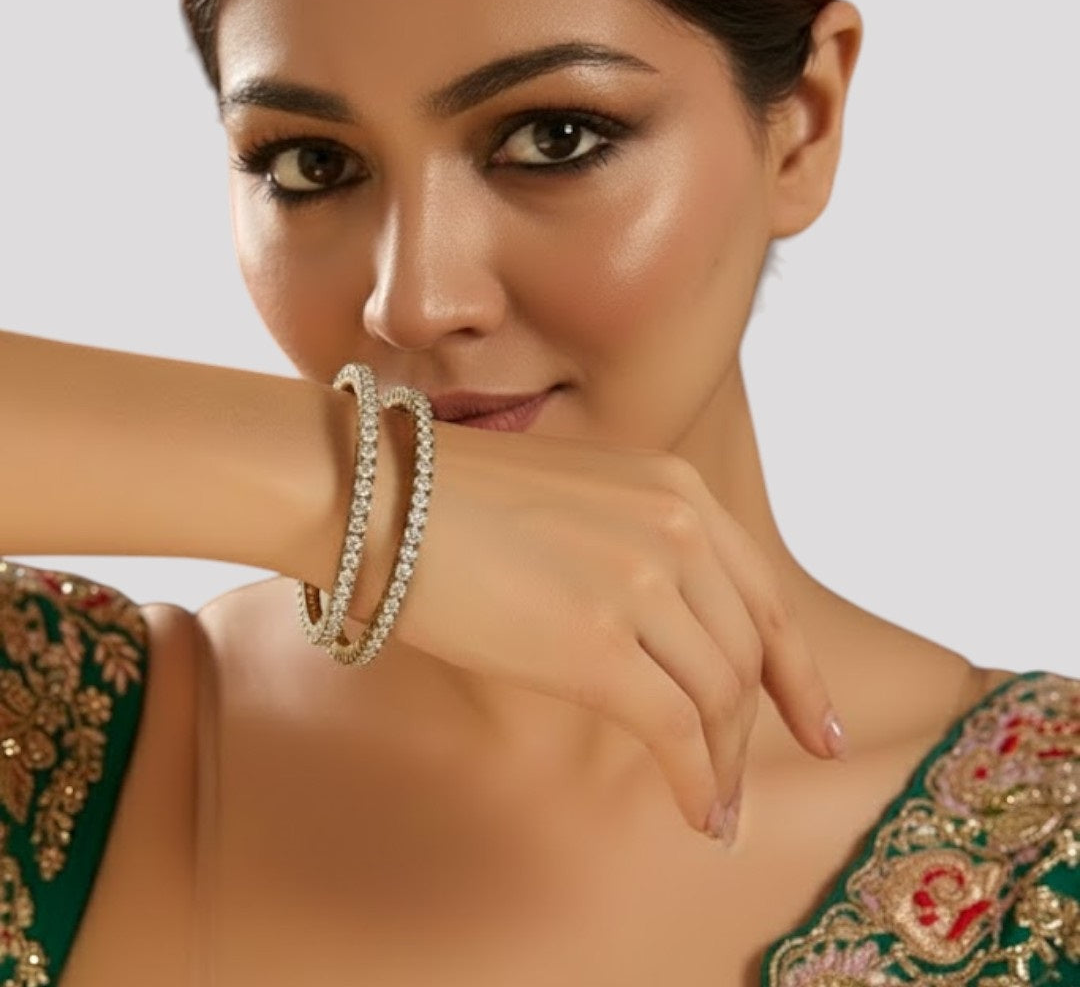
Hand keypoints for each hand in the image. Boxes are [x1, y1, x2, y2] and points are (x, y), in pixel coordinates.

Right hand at [354, 417, 839, 838]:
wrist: (378, 494)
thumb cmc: (454, 501)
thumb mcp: (578, 499)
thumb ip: (636, 551)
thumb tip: (661, 640)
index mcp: (675, 490)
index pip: (764, 594)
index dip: (800, 672)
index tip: (815, 726)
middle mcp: (675, 528)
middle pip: (746, 653)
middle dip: (753, 733)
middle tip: (740, 789)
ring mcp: (640, 583)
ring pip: (718, 697)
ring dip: (723, 766)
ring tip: (715, 811)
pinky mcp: (595, 645)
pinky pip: (676, 731)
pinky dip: (697, 783)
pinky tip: (697, 815)